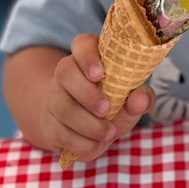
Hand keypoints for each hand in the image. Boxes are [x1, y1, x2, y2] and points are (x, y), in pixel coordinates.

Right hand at [40, 33, 154, 162]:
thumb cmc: (114, 104)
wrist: (86, 129)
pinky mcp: (47, 123)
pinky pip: (58, 133)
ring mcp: (53, 97)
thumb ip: (141, 97)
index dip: (88, 56)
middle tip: (107, 109)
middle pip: (65, 72)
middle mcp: (66, 72)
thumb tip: (139, 99)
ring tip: (108, 132)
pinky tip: (95, 144)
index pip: (82, 43)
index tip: (99, 74)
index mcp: (90, 56)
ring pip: (61, 106)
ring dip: (87, 124)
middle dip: (87, 94)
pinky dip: (81, 143)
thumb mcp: (131, 100)